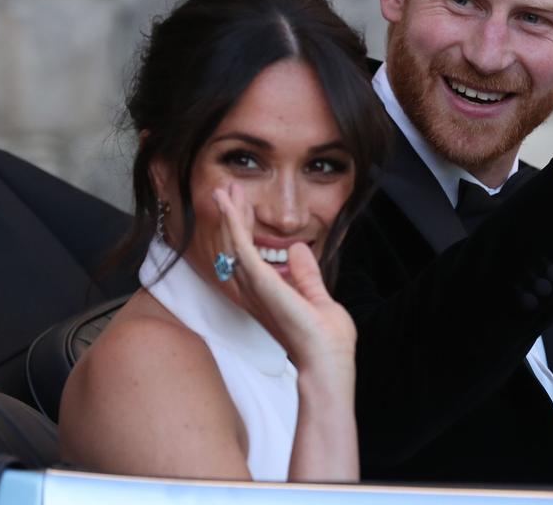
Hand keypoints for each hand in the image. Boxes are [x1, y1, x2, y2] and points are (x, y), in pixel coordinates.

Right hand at [211, 185, 355, 372]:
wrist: (327, 362)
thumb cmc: (325, 341)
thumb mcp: (317, 298)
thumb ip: (306, 275)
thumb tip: (299, 249)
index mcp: (266, 295)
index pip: (248, 255)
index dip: (244, 228)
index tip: (244, 205)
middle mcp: (253, 291)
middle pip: (234, 247)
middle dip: (231, 216)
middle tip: (228, 189)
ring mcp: (255, 287)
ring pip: (232, 243)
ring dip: (229, 214)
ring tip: (225, 189)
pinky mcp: (261, 282)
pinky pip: (240, 246)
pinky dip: (233, 222)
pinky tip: (229, 204)